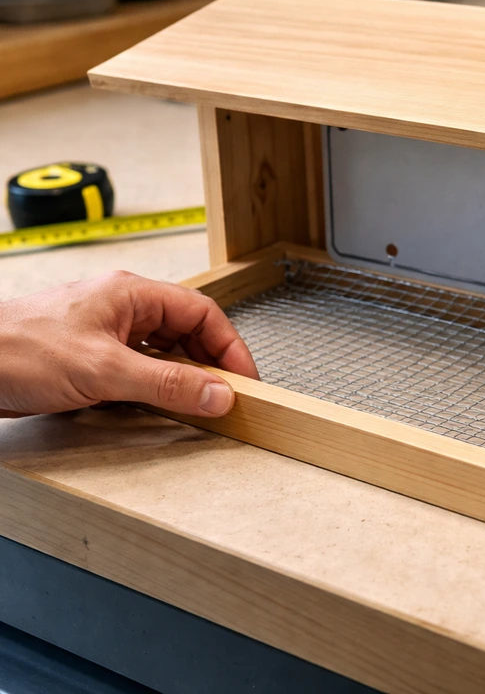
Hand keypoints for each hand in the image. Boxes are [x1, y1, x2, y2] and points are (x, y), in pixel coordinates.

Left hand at [0, 271, 258, 418]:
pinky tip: (159, 405)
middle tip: (226, 397)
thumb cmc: (16, 350)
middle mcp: (123, 309)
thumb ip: (166, 384)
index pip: (203, 313)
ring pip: (164, 352)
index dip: (230, 347)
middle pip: (187, 332)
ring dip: (182, 378)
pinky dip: (155, 388)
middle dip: (209, 365)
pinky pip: (139, 370)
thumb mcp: (104, 371)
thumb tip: (217, 393)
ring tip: (197, 404)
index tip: (245, 379)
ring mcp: (107, 334)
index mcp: (132, 294)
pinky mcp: (91, 358)